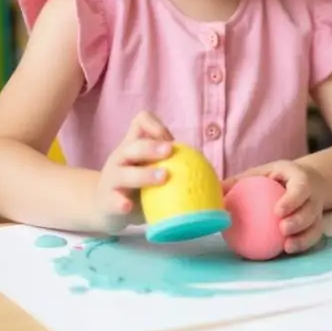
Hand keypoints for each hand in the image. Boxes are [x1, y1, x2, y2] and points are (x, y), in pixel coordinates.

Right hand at [92, 111, 172, 232]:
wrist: (103, 207)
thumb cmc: (137, 187)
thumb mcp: (153, 172)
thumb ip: (180, 170)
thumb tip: (228, 182)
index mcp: (135, 147)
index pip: (141, 122)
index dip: (157, 127)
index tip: (172, 143)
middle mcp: (121, 158)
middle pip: (133, 145)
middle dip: (152, 147)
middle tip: (170, 151)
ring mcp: (112, 180)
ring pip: (124, 172)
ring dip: (144, 174)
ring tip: (163, 178)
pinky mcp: (108, 202)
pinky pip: (113, 200)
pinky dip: (120, 202)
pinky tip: (129, 206)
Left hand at [224, 160, 325, 253]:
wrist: (303, 181)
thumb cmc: (274, 178)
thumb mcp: (259, 174)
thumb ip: (238, 182)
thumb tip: (212, 191)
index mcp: (298, 177)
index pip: (300, 187)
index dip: (292, 199)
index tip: (277, 211)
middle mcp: (312, 194)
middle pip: (310, 208)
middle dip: (298, 220)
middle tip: (282, 229)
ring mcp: (317, 211)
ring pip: (314, 225)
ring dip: (302, 237)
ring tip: (286, 246)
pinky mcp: (317, 224)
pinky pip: (313, 236)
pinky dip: (302, 244)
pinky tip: (287, 251)